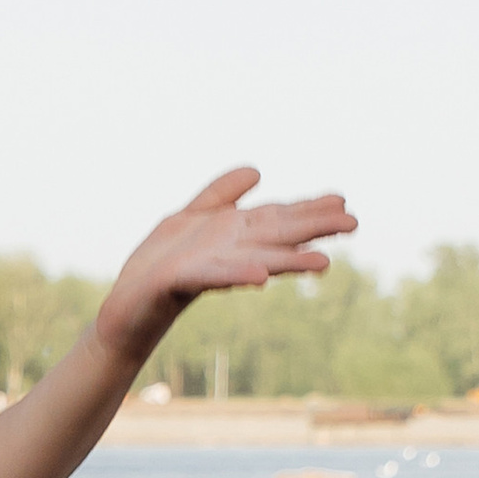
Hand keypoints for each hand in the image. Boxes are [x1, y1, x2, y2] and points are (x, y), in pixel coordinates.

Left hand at [94, 164, 356, 358]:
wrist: (124, 306)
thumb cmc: (158, 267)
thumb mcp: (189, 218)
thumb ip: (221, 194)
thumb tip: (259, 171)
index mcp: (233, 236)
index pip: (277, 219)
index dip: (308, 209)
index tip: (343, 200)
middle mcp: (229, 254)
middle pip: (276, 238)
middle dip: (312, 229)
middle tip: (354, 223)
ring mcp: (208, 270)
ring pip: (255, 261)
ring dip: (289, 262)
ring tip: (323, 263)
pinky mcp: (180, 283)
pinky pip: (213, 277)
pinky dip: (237, 275)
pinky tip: (260, 278)